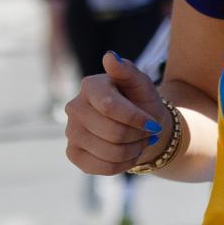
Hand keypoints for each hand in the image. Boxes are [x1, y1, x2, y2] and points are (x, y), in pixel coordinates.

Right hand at [63, 53, 164, 175]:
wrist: (139, 126)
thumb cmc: (140, 101)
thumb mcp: (141, 84)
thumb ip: (127, 70)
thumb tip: (109, 57)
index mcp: (90, 86)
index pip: (109, 106)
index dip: (135, 119)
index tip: (153, 123)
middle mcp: (74, 107)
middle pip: (112, 133)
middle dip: (138, 136)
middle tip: (147, 133)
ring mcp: (71, 131)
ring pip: (110, 152)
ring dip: (134, 150)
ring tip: (140, 142)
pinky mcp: (73, 154)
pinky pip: (102, 168)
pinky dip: (123, 165)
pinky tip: (129, 154)